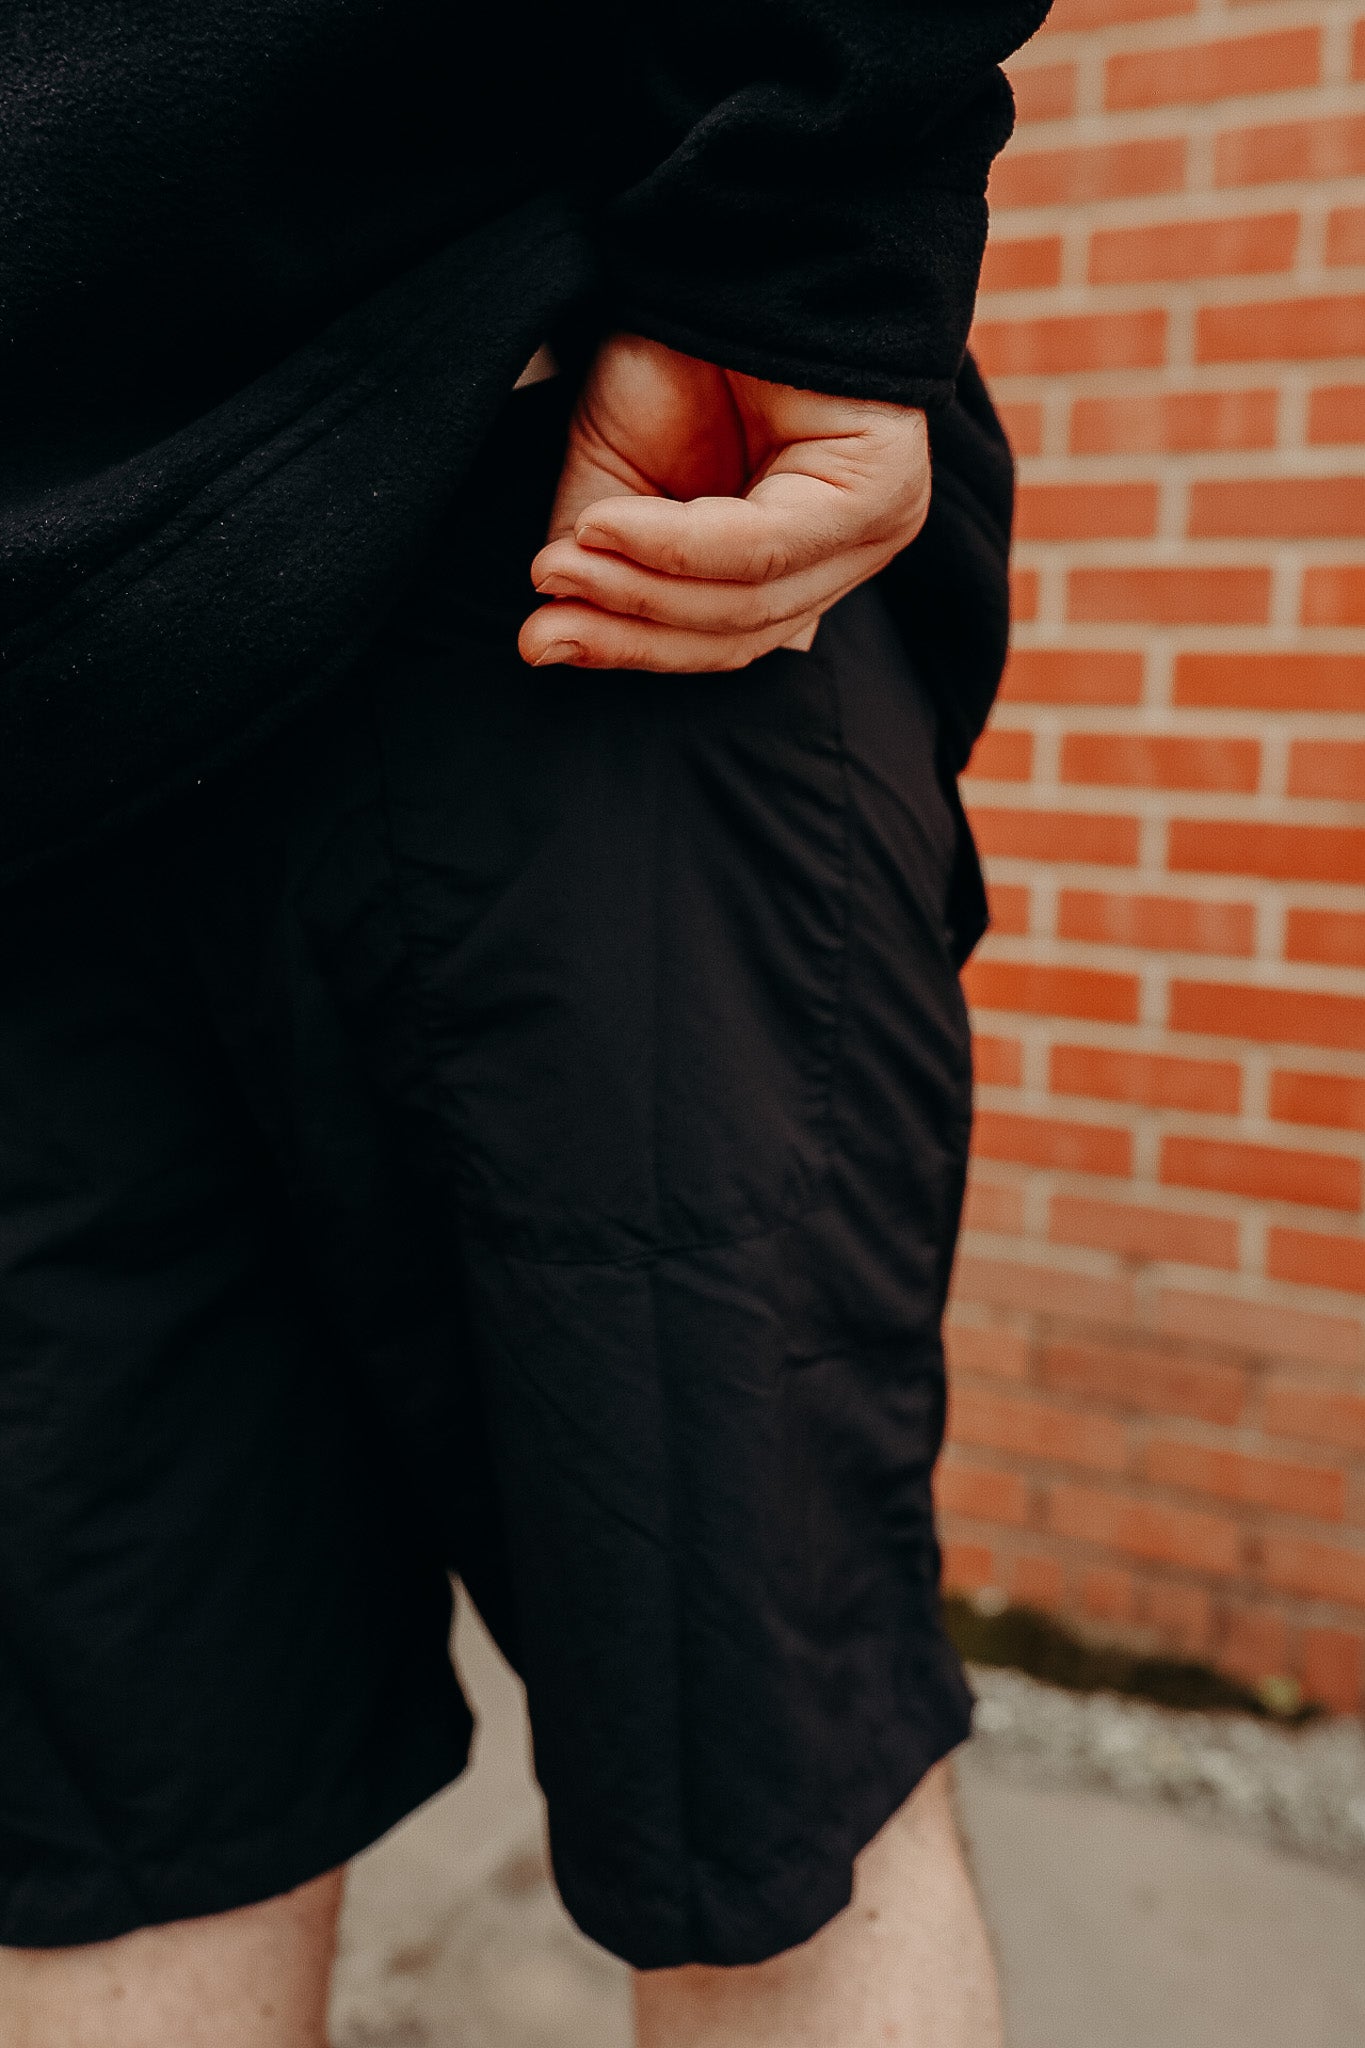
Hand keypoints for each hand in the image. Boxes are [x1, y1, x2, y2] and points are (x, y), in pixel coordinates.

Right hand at [517, 334, 930, 672]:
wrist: (728, 234)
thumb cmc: (681, 346)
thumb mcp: (621, 475)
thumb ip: (602, 565)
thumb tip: (546, 645)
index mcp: (801, 559)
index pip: (722, 636)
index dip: (631, 650)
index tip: (539, 642)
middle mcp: (849, 552)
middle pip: (737, 631)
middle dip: (631, 631)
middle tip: (543, 621)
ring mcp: (874, 524)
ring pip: (750, 601)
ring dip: (640, 592)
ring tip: (561, 568)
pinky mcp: (877, 487)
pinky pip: (764, 545)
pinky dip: (676, 545)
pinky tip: (605, 528)